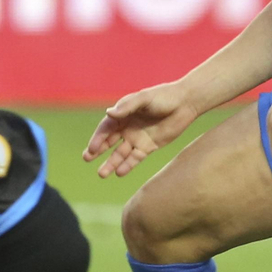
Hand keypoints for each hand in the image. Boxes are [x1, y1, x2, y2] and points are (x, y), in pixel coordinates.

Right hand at [82, 81, 198, 177]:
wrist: (185, 103)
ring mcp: (137, 138)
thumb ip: (127, 107)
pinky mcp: (148, 147)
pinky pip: (135, 158)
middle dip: (97, 150)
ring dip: (111, 163)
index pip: (106, 128)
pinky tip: (119, 173)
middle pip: (109, 141)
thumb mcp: (144, 99)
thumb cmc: (163, 97)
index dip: (98, 138)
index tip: (92, 149)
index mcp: (123, 113)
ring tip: (101, 174)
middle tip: (87, 159)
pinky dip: (127, 165)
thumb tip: (108, 113)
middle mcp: (127, 127)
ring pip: (120, 153)